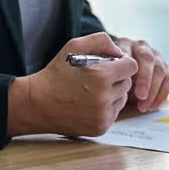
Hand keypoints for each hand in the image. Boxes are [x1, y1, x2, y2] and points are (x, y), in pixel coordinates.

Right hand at [9, 32, 137, 136]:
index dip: (121, 63)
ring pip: (122, 99)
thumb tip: (121, 52)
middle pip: (127, 83)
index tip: (110, 64)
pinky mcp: (100, 128)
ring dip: (113, 93)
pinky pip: (114, 113)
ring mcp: (102, 115)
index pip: (131, 67)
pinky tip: (89, 103)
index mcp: (101, 76)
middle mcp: (104, 98)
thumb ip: (102, 41)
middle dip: (116, 78)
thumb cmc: (56, 73)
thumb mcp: (74, 45)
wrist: (36, 104)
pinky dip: (106, 107)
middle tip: (97, 78)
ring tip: (91, 91)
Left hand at [115, 37, 168, 112]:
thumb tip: (111, 84)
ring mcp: (155, 56)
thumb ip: (109, 74)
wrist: (120, 78)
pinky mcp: (165, 68)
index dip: (129, 68)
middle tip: (140, 96)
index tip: (126, 82)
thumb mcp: (107, 74)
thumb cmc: (111, 76)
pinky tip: (153, 106)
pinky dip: (162, 94)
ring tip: (143, 106)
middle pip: (147, 59)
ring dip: (153, 90)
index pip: (129, 52)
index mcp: (125, 44)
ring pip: (160, 70)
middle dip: (145, 79)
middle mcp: (141, 47)